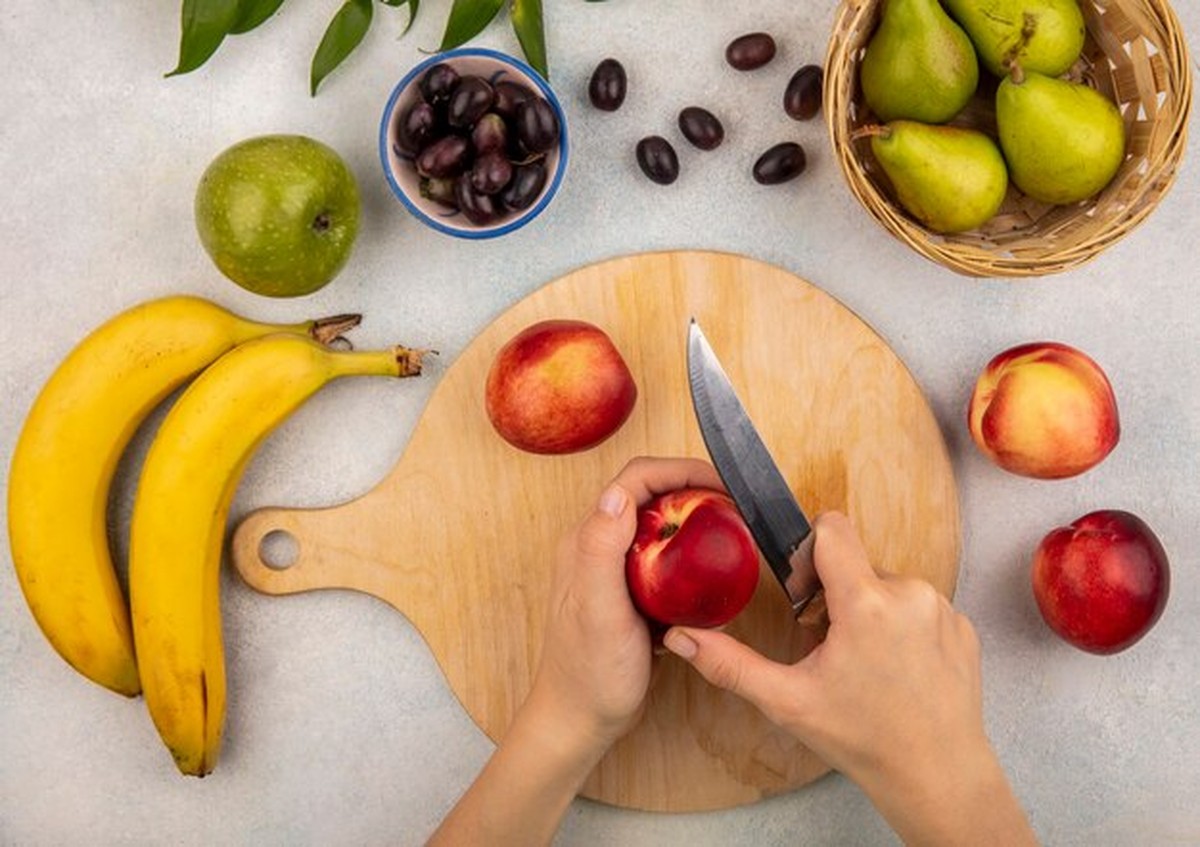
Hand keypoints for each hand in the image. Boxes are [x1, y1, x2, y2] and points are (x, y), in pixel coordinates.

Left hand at [529, 455, 723, 752]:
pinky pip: (668, 561)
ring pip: (661, 526)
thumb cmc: (588, 671)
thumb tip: (617, 495)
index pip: (634, 481)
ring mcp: (616, 570)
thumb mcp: (597, 610)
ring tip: (731, 530)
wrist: (582, 719)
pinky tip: (715, 576)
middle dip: (692, 488)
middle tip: (733, 504)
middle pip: (650, 495)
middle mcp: (599, 547)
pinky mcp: (634, 594)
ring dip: (695, 520)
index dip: (678, 470)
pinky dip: (693, 558)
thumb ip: (601, 550)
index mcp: (587, 540)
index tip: (719, 483)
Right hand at [663, 511, 1035, 845]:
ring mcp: (942, 608)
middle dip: (835, 596)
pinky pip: (919, 606)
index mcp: (866, 602)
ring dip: (869, 612)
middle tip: (830, 647)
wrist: (937, 775)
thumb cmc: (864, 739)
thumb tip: (682, 638)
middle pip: (855, 564)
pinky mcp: (962, 625)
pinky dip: (901, 627)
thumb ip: (729, 664)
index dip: (809, 553)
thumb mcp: (787, 700)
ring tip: (865, 663)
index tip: (806, 595)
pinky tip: (895, 669)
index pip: (832, 528)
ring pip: (887, 585)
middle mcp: (910, 593)